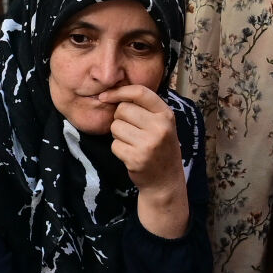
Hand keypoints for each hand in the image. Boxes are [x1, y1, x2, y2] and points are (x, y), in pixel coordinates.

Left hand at [103, 84, 189, 235]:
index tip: (105, 96)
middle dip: (120, 118)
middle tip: (131, 131)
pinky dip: (118, 149)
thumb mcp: (162, 124)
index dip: (120, 91)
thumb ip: (144, 108)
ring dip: (118, 134)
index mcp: (166, 115)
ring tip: (132, 143)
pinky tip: (130, 154)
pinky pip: (114, 144)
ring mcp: (148, 143)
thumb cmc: (160, 148)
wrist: (165, 181)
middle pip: (123, 109)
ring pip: (115, 126)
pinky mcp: (136, 158)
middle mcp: (160, 127)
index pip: (140, 92)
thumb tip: (111, 93)